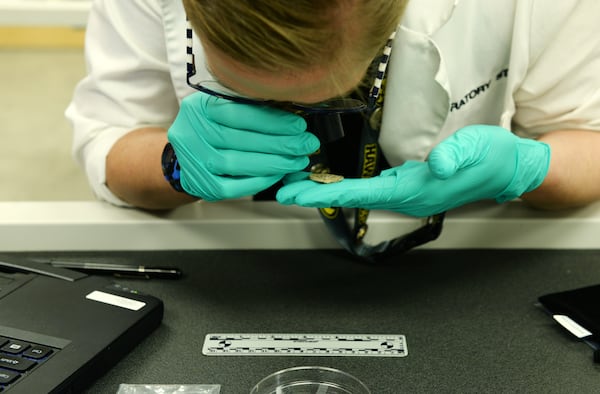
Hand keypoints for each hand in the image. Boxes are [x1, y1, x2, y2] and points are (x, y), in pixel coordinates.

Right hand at [168, 92, 319, 199]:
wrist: (186, 155)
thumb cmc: (211, 127)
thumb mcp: (222, 107)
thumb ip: (249, 107)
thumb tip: (291, 113)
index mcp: (198, 108)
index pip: (239, 113)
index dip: (272, 120)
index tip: (299, 125)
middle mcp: (191, 134)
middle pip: (241, 140)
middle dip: (280, 143)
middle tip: (306, 144)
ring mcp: (195, 163)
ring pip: (239, 164)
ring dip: (274, 162)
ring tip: (297, 160)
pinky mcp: (204, 186)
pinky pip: (236, 186)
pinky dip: (261, 180)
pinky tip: (279, 173)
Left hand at [277, 125, 550, 216]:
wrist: (507, 169)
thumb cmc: (490, 158)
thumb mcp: (476, 149)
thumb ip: (454, 155)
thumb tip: (436, 163)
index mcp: (416, 189)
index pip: (363, 192)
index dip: (328, 192)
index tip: (299, 192)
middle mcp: (406, 197)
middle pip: (354, 197)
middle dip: (318, 194)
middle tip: (285, 190)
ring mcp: (407, 194)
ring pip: (359, 195)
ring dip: (328, 190)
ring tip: (300, 184)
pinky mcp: (410, 186)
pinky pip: (370, 189)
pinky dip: (346, 185)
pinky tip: (333, 180)